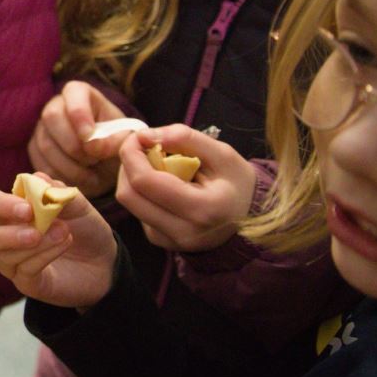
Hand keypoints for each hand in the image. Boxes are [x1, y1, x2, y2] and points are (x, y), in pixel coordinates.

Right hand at [0, 179, 115, 307]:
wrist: (105, 260)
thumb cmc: (84, 228)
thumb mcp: (76, 205)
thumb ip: (57, 190)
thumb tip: (37, 177)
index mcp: (10, 213)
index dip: (1, 205)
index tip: (27, 208)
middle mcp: (4, 238)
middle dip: (3, 234)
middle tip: (33, 227)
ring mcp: (13, 263)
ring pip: (5, 256)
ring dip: (36, 243)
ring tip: (64, 232)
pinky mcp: (27, 283)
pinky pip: (25, 270)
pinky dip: (45, 255)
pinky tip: (64, 244)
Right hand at [28, 81, 127, 197]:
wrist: (106, 163)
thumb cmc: (116, 144)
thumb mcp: (124, 140)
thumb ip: (113, 141)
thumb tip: (92, 146)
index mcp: (81, 93)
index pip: (73, 92)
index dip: (79, 113)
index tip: (89, 136)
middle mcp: (56, 105)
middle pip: (52, 116)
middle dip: (73, 144)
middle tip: (94, 160)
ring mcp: (42, 127)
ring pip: (45, 144)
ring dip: (70, 165)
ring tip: (92, 173)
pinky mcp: (35, 148)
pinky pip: (40, 162)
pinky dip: (61, 176)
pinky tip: (79, 181)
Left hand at [116, 127, 256, 250]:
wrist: (250, 220)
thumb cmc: (238, 184)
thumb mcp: (223, 154)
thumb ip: (186, 139)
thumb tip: (145, 135)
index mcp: (202, 209)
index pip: (145, 181)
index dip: (131, 154)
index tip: (137, 136)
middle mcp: (183, 231)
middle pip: (128, 194)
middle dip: (127, 164)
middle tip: (142, 147)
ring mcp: (169, 241)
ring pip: (128, 203)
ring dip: (131, 177)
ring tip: (154, 163)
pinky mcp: (160, 241)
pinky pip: (137, 211)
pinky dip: (141, 192)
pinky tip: (161, 184)